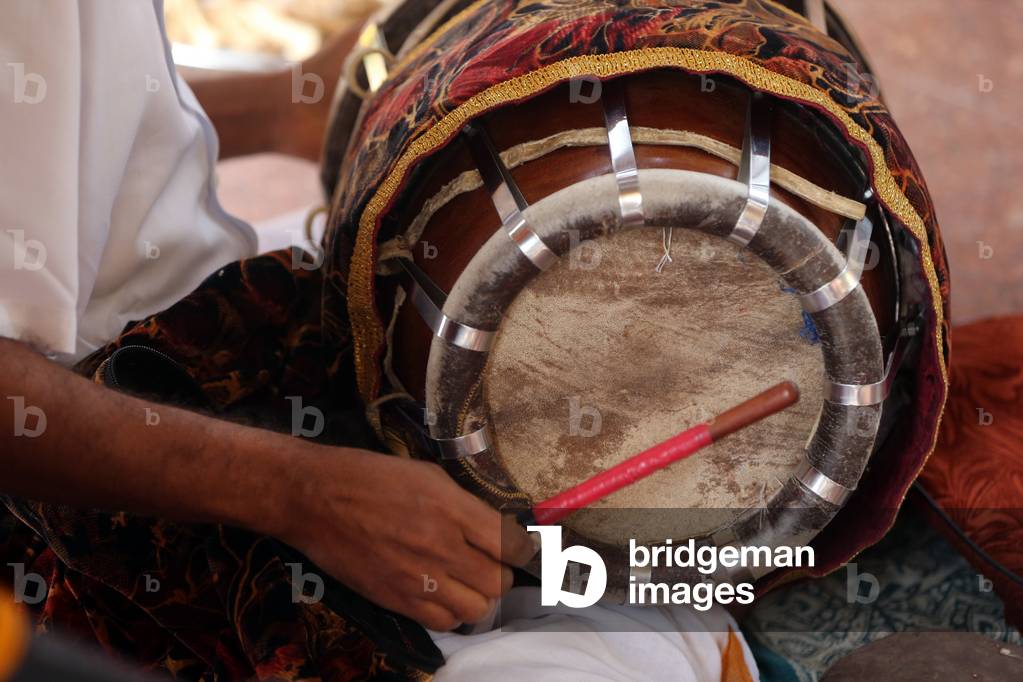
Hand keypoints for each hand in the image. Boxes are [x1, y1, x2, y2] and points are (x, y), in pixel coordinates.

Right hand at [273, 447, 535, 630]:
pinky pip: (443, 622)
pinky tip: (443, 595)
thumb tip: (491, 527)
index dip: (522, 549)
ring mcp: (418, 577)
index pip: (511, 543)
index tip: (520, 549)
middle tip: (490, 562)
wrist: (313, 498)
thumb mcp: (425, 474)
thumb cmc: (368, 475)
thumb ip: (462, 503)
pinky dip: (451, 612)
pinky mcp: (396, 599)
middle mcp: (441, 545)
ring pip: (476, 608)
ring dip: (479, 596)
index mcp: (451, 507)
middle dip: (501, 573)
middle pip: (498, 581)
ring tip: (467, 581)